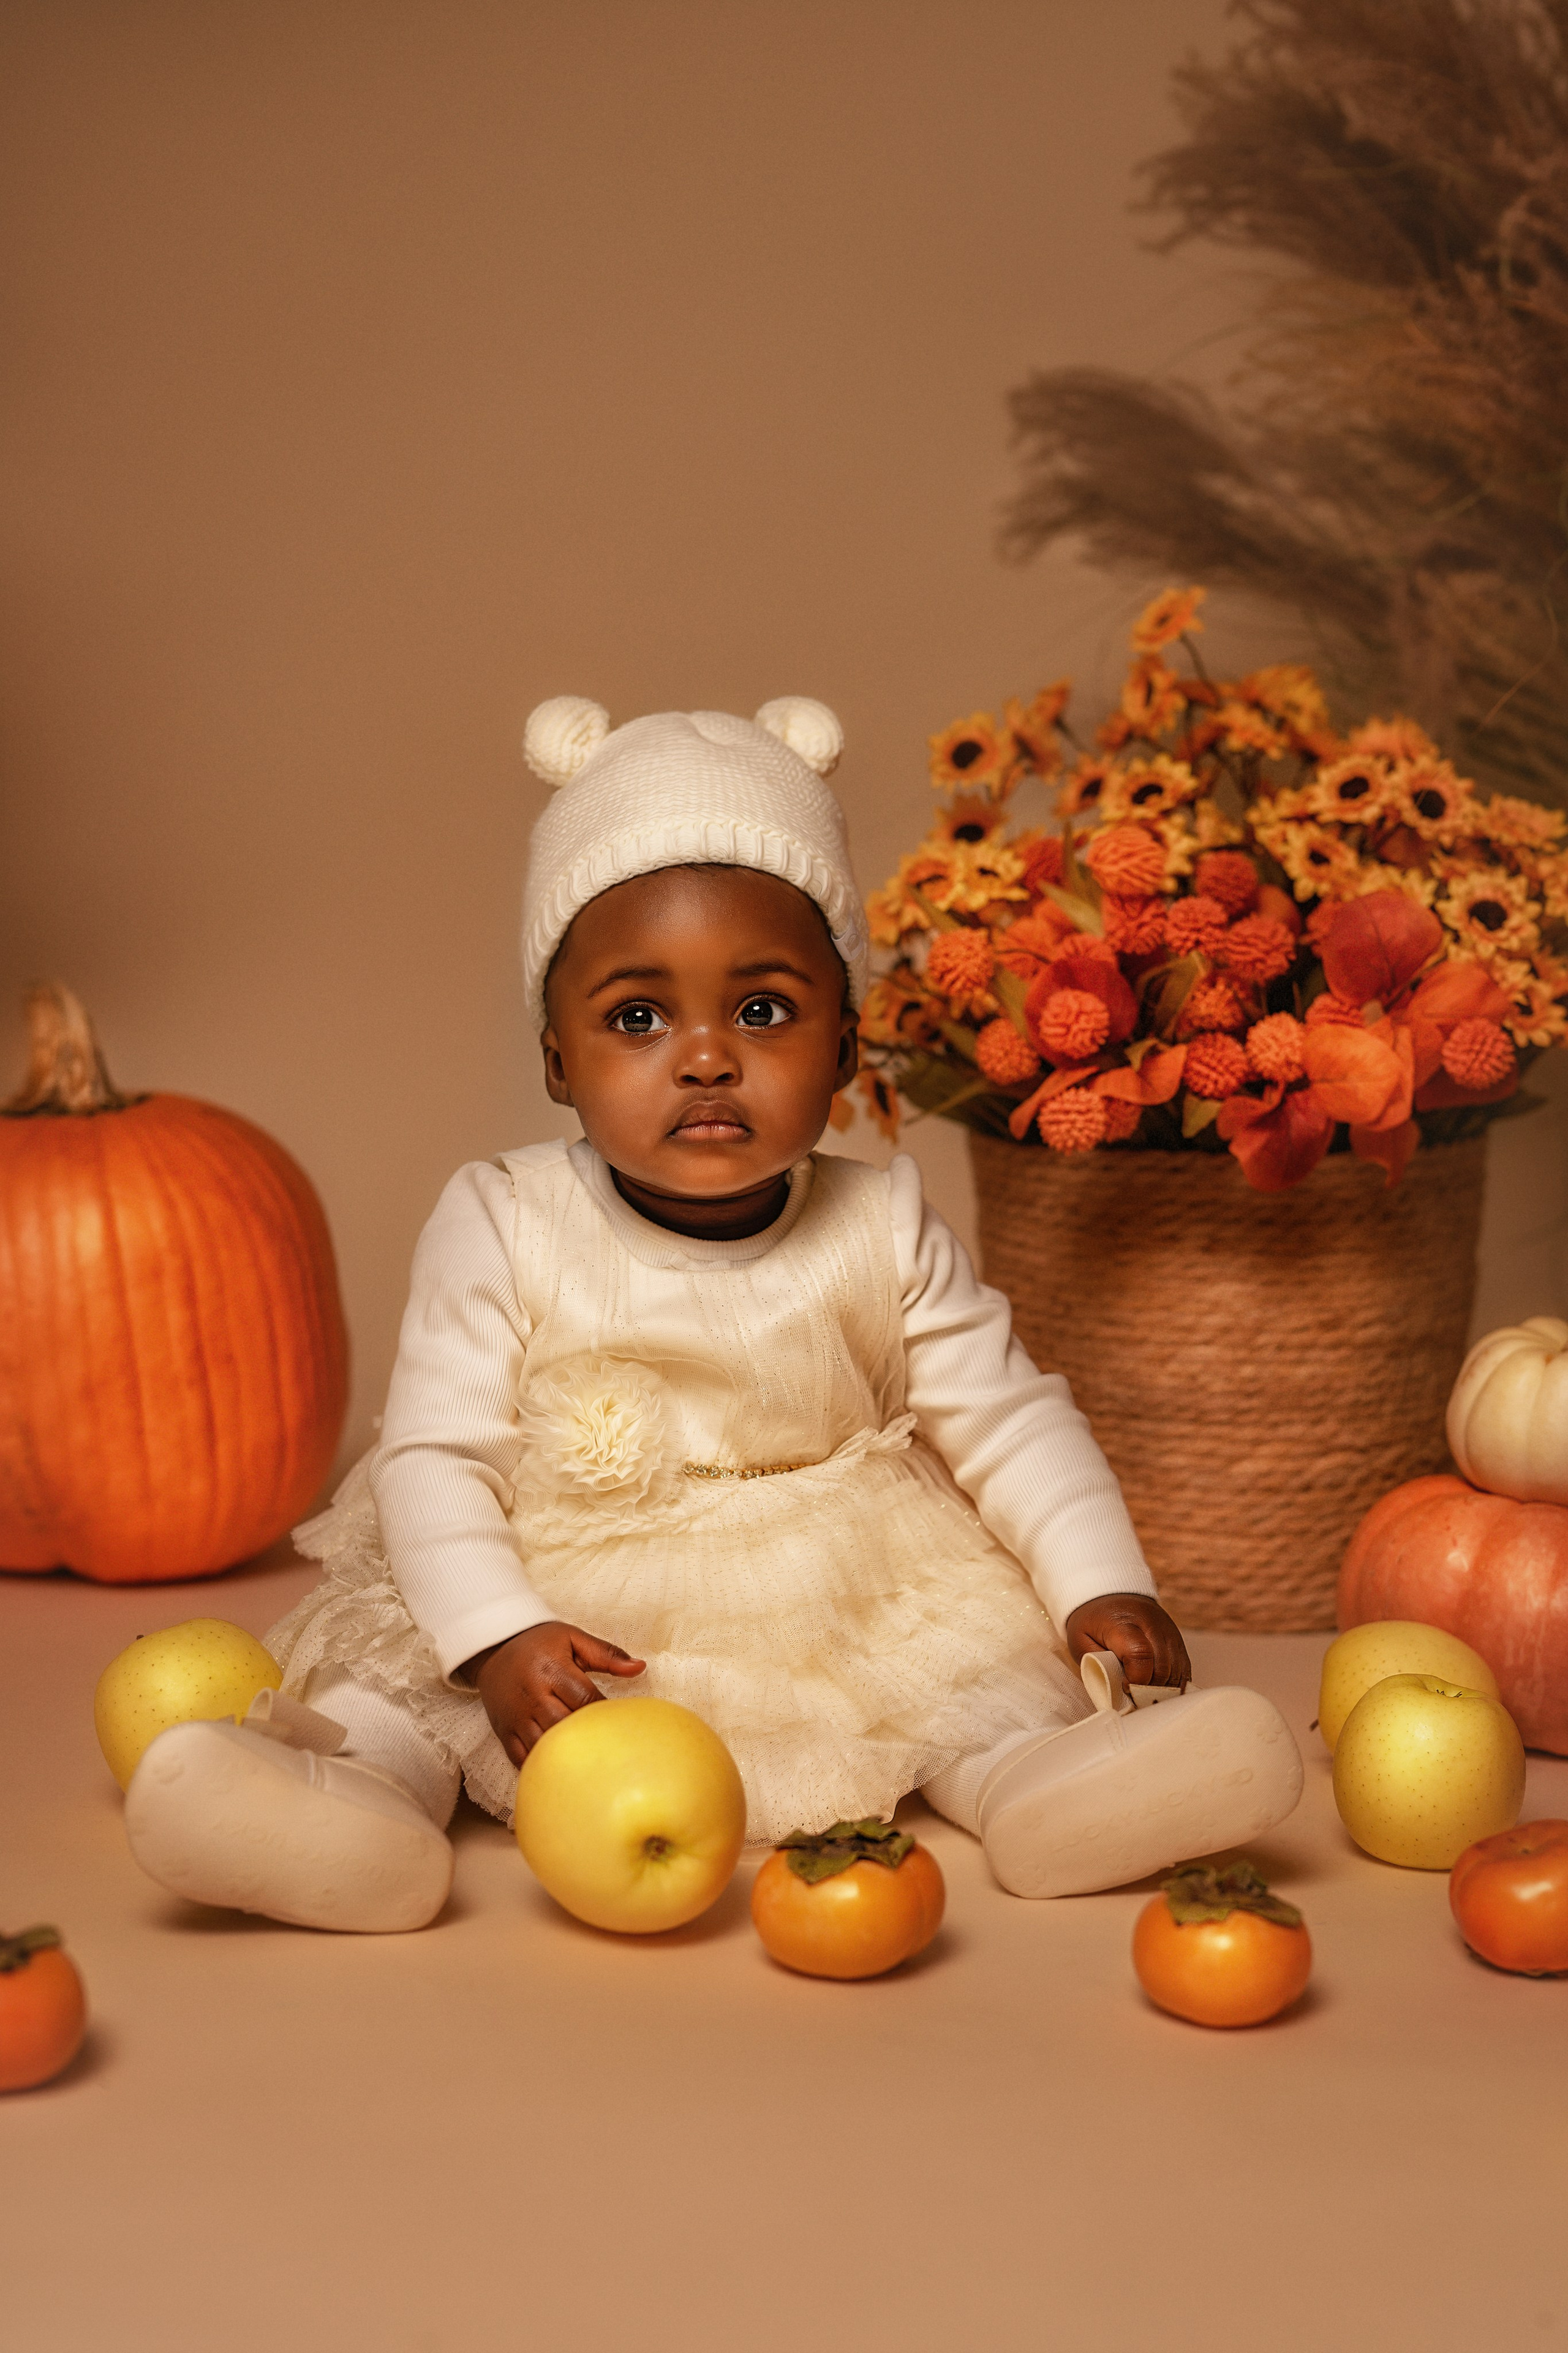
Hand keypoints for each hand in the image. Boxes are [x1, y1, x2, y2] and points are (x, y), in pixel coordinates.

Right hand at [464, 1622, 645, 1765]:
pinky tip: (558, 1767)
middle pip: (565, 1725)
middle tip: (608, 1744)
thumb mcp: (572, 1639)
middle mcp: (533, 1695)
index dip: (605, 1712)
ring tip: (587, 1758)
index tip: (619, 1720)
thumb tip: (640, 1667)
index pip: (586, 1699)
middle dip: (588, 1735)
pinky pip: (520, 1757)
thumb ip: (607, 1654)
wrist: (493, 1646)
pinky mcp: (504, 1731)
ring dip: (566, 1754)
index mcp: (552, 1670)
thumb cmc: (538, 1643)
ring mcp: (516, 1717)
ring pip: (544, 1745)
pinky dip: (539, 1764)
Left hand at [1063, 1592, 1190, 1689]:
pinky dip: (1173, 1684)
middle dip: (1149, 1689)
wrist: (1110, 1598)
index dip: (1136, 1679)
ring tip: (1145, 1694)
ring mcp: (1168, 1632)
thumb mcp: (1079, 1640)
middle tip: (1135, 1697)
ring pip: (1176, 1670)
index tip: (1125, 1688)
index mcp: (1123, 1623)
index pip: (1140, 1654)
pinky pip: (1183, 1668)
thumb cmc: (1092, 1622)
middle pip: (1162, 1667)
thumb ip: (1095, 1664)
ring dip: (1162, 1689)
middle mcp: (1152, 1625)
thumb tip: (1116, 1690)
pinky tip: (1159, 1688)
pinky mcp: (1177, 1639)